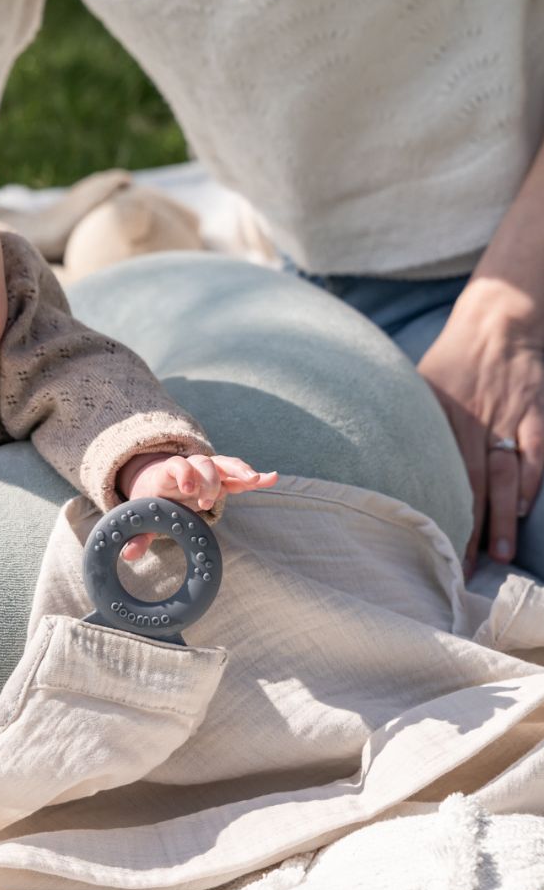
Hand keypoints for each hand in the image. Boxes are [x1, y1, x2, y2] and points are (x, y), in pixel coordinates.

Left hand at [116, 452, 277, 560]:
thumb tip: (127, 555)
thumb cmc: (152, 503)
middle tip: (206, 503)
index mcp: (167, 474)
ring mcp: (207, 473)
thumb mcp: (144, 517)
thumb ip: (138, 535)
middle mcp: (190, 469)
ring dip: (238, 471)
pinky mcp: (221, 480)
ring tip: (252, 481)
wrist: (157, 486)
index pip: (177, 465)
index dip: (183, 474)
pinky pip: (238, 477)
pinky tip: (272, 478)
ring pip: (224, 465)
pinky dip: (254, 477)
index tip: (187, 489)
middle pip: (203, 463)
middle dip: (208, 480)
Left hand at [417, 287, 543, 573]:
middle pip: (472, 485)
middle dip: (469, 529)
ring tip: (501, 555)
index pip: (438, 475)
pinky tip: (524, 509)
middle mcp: (472, 422)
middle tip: (465, 568)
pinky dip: (532, 482)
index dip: (436, 511)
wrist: (496, 321)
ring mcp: (507, 418)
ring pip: (506, 476)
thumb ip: (400, 418)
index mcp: (439, 418)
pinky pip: (536, 453)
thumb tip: (363, 447)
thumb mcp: (415, 384)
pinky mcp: (534, 412)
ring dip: (503, 518)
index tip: (428, 544)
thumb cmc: (449, 357)